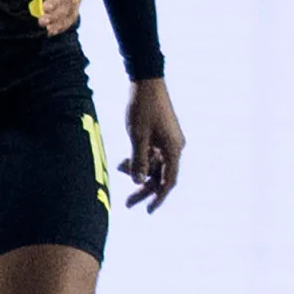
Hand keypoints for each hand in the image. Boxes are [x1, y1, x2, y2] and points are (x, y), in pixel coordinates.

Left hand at [121, 76, 184, 210]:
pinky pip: (151, 154)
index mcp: (173, 149)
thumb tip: (138, 182)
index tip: (148, 211)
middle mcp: (174, 147)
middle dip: (144, 188)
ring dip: (138, 170)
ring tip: (119, 168)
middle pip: (161, 175)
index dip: (158, 198)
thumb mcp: (137, 136)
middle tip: (128, 204)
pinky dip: (139, 159)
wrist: (146, 82)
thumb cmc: (142, 108)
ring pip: (155, 164)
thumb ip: (138, 160)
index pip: (168, 181)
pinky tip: (123, 162)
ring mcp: (168, 141)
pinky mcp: (161, 135)